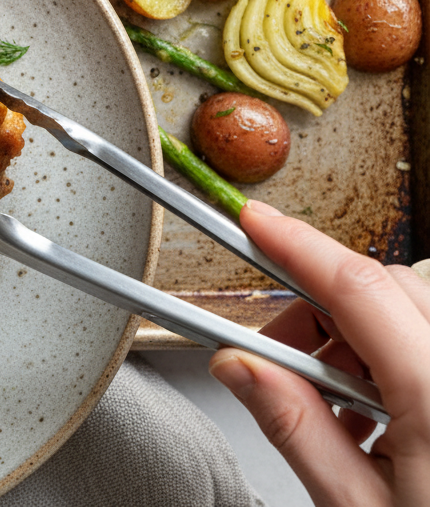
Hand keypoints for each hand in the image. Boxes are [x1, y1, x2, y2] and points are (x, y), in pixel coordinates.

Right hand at [209, 201, 429, 506]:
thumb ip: (297, 429)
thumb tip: (241, 366)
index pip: (360, 290)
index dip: (299, 246)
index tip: (256, 224)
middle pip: (387, 291)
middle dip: (320, 307)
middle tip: (278, 361)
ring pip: (416, 311)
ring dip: (361, 336)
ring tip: (341, 409)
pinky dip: (398, 358)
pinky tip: (381, 418)